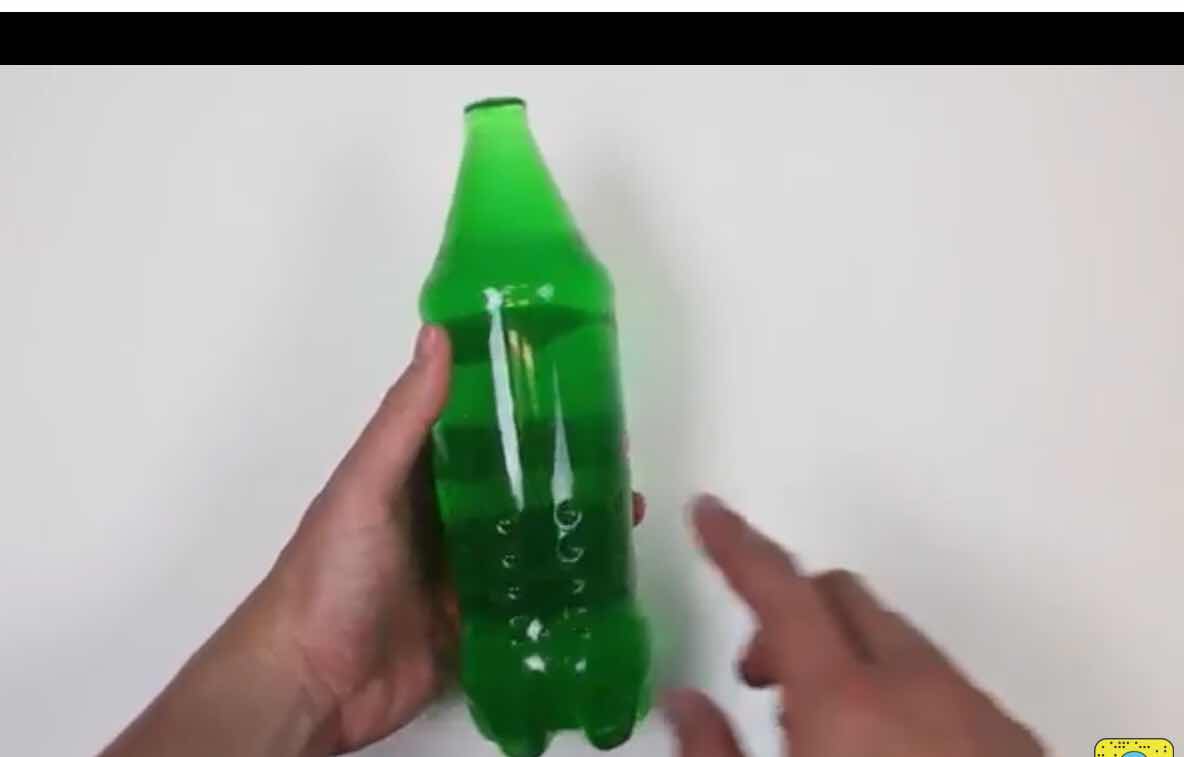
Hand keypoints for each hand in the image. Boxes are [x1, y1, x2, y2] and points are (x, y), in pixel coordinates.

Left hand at [102, 324, 644, 756]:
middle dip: (559, 463)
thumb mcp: (367, 484)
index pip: (472, 424)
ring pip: (525, 534)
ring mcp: (458, 569)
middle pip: (509, 479)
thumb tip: (438, 333)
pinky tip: (606, 569)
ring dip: (569, 519)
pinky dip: (562, 580)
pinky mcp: (474, 619)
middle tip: (619, 449)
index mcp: (411, 474)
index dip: (517, 402)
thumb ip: (405, 418)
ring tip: (628, 505)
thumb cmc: (330, 572)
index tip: (574, 381)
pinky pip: (526, 592)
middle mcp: (439, 515)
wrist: (312, 682)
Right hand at [664, 496, 1042, 756]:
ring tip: (823, 737)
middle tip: (758, 680)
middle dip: (791, 610)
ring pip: (900, 640)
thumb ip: (711, 754)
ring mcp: (977, 714)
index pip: (780, 589)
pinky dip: (903, 690)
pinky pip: (946, 683)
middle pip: (844, 595)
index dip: (736, 545)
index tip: (707, 513)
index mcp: (844, 701)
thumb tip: (681, 699)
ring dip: (849, 655)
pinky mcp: (1017, 745)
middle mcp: (919, 687)